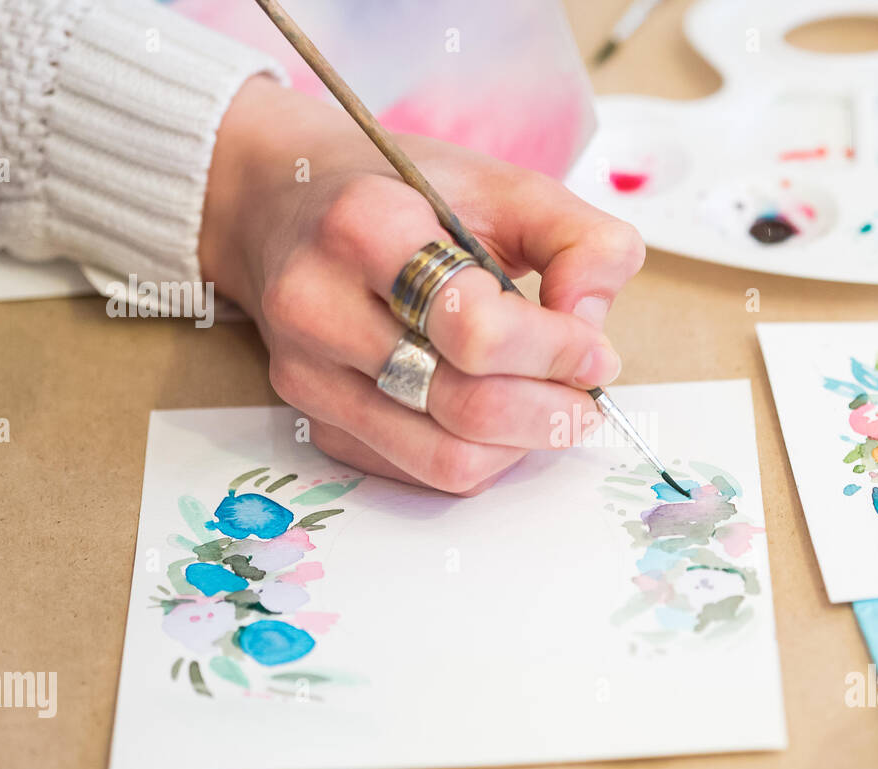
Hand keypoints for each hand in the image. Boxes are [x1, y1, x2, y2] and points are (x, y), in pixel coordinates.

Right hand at [199, 77, 643, 493]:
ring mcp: (309, 374)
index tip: (595, 352)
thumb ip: (581, 242)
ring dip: (520, 445)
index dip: (556, 352)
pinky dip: (478, 457)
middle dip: (551, 412)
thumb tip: (592, 328)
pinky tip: (496, 417)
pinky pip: (419, 474)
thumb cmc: (404, 195)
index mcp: (366, 227)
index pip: (476, 329)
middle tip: (586, 395)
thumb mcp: (505, 186)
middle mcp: (319, 306)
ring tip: (548, 407)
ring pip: (445, 460)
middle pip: (465, 406)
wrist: (281, 204)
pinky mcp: (314, 420)